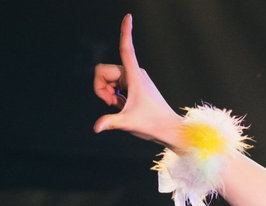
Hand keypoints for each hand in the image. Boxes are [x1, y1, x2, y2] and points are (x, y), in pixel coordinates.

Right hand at [93, 15, 183, 146]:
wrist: (168, 129)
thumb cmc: (152, 124)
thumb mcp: (128, 122)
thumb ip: (109, 122)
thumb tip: (96, 127)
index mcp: (135, 76)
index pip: (126, 49)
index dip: (125, 32)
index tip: (128, 16)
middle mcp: (134, 73)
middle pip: (104, 70)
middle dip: (101, 87)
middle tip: (111, 103)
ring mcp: (134, 78)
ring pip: (107, 78)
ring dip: (107, 92)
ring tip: (119, 106)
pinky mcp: (134, 84)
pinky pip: (114, 85)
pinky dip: (113, 95)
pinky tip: (122, 105)